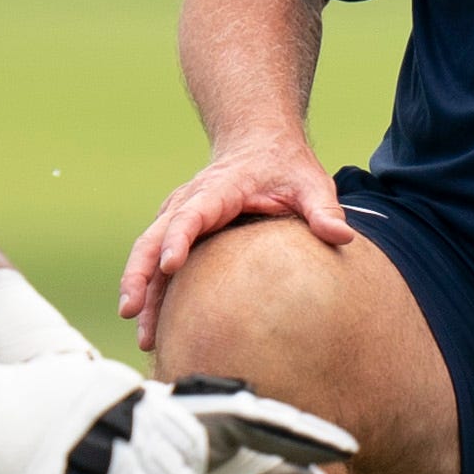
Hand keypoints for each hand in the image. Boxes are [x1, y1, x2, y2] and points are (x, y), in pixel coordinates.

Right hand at [120, 136, 347, 340]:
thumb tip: (342, 237)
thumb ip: (324, 210)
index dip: (178, 238)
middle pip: (153, 237)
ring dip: (139, 289)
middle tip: (131, 310)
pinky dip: (150, 289)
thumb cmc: (286, 166)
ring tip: (140, 331)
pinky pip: (156, 260)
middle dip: (139, 274)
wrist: (260, 143)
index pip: (191, 214)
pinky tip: (151, 326)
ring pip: (147, 251)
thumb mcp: (311, 183)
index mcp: (219, 190)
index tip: (170, 265)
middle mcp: (189, 202)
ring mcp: (178, 215)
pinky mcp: (178, 230)